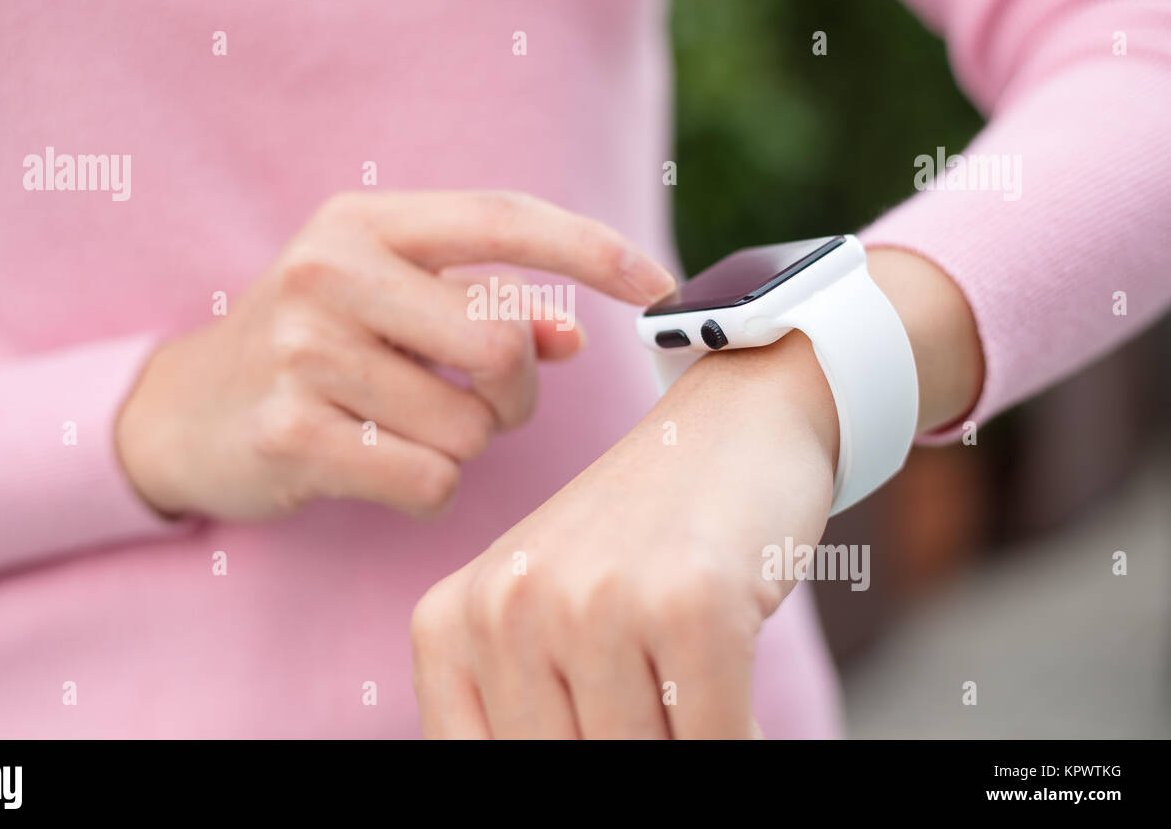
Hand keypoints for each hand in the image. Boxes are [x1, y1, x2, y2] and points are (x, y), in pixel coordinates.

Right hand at [114, 190, 674, 521]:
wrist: (182, 411)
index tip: (660, 286)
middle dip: (518, 393)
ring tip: (408, 429)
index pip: (503, 218)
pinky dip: (429, 487)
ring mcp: (301, 351)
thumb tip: (576, 333)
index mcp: (364, 222)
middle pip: (502, 343)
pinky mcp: (288, 433)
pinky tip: (380, 466)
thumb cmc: (311, 346)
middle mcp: (328, 270)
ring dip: (465, 445)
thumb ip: (486, 306)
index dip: (593, 250)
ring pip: (469, 424)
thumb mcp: (390, 302)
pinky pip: (428, 479)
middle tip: (488, 404)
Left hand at [409, 247, 984, 737]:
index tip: (588, 725)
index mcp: (452, 620)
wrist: (733, 423)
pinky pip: (715, 741)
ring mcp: (597, 599)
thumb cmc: (638, 537)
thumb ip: (523, 704)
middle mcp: (508, 606)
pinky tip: (735, 695)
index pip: (479, 764)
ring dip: (682, 737)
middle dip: (622, 744)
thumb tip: (544, 768)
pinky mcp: (691, 601)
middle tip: (653, 701)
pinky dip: (738, 736)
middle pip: (558, 763)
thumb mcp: (543, 612)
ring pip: (639, 760)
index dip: (545, 763)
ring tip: (691, 682)